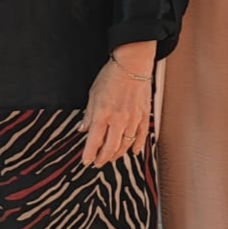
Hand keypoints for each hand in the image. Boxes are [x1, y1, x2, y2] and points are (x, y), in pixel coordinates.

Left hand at [78, 41, 154, 166]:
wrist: (133, 65)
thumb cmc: (112, 76)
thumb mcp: (93, 94)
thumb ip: (89, 115)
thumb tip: (83, 129)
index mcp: (103, 114)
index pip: (94, 141)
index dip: (89, 154)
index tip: (86, 161)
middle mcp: (119, 120)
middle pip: (110, 147)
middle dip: (102, 158)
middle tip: (97, 163)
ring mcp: (133, 119)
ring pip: (126, 144)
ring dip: (117, 154)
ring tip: (111, 158)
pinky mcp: (144, 116)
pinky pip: (141, 136)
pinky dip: (137, 146)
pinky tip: (134, 152)